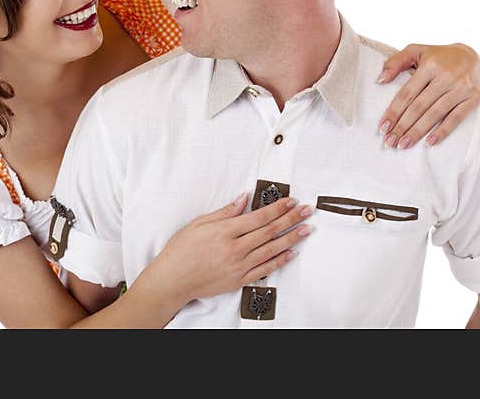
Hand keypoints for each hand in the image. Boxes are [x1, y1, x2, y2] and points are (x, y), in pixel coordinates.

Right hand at [141, 193, 312, 305]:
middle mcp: (235, 249)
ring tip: (306, 229)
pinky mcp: (240, 279)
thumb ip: (224, 212)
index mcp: (224, 231)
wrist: (173, 280)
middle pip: (269, 231)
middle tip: (306, 210)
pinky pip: (265, 268)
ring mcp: (239, 266)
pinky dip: (280, 260)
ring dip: (292, 238)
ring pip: (272, 249)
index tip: (291, 201)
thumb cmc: (181, 251)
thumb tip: (243, 199)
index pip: (259, 217)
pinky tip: (291, 252)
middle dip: (291, 219)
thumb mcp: (199, 224)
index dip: (278, 208)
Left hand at [377, 42, 479, 148]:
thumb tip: (380, 80)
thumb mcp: (417, 51)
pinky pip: (456, 118)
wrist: (474, 56)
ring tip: (403, 144)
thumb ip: (396, 62)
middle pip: (419, 106)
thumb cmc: (438, 57)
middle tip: (390, 142)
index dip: (394, 111)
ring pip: (435, 114)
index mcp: (429, 66)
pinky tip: (430, 142)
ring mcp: (462, 88)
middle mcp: (446, 77)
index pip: (407, 93)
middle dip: (402, 126)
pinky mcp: (475, 98)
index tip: (383, 127)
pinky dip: (443, 131)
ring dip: (417, 132)